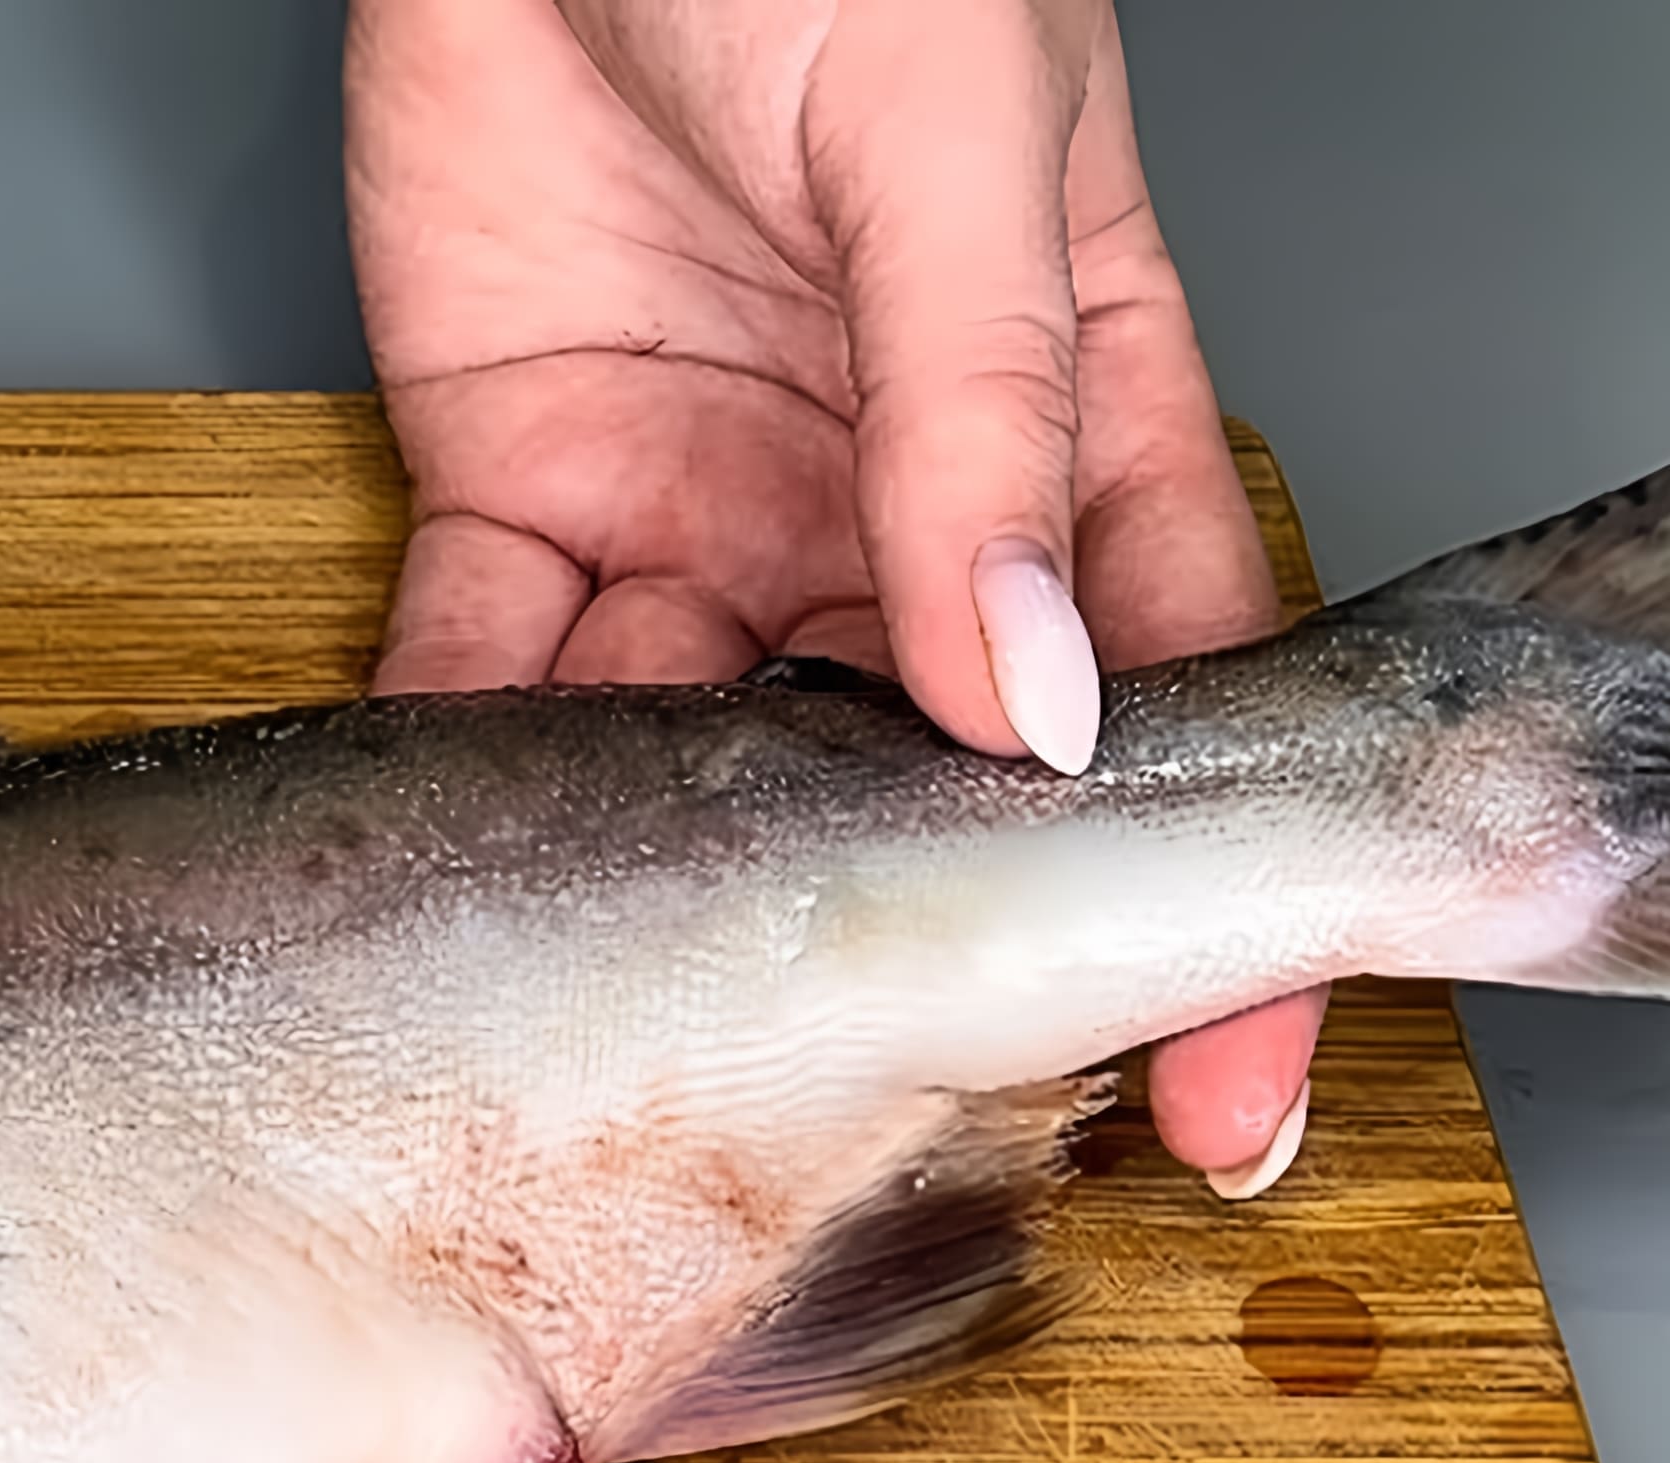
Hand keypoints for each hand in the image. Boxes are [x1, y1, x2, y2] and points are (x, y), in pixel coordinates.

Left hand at [343, 0, 1317, 1190]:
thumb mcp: (950, 148)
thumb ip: (985, 424)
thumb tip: (1031, 694)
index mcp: (1064, 405)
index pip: (1165, 685)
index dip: (1200, 902)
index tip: (1224, 1093)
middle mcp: (883, 492)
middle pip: (919, 765)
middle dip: (908, 943)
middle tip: (894, 1106)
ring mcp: (702, 504)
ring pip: (692, 757)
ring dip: (663, 882)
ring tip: (648, 1011)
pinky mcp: (521, 485)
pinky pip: (489, 671)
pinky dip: (461, 770)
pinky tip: (444, 879)